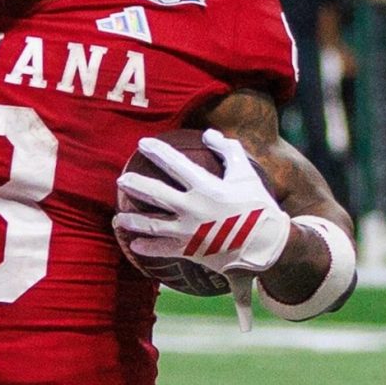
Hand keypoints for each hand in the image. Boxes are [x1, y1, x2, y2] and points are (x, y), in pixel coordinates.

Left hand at [111, 128, 291, 277]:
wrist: (266, 245)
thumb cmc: (258, 206)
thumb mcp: (246, 174)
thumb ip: (228, 150)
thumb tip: (209, 134)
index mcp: (206, 187)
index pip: (175, 164)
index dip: (157, 151)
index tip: (142, 144)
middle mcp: (192, 208)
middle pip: (156, 194)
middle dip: (136, 185)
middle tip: (121, 180)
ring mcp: (189, 231)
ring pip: (153, 225)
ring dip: (133, 221)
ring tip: (119, 218)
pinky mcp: (191, 250)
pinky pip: (164, 250)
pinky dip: (148, 248)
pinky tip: (135, 245)